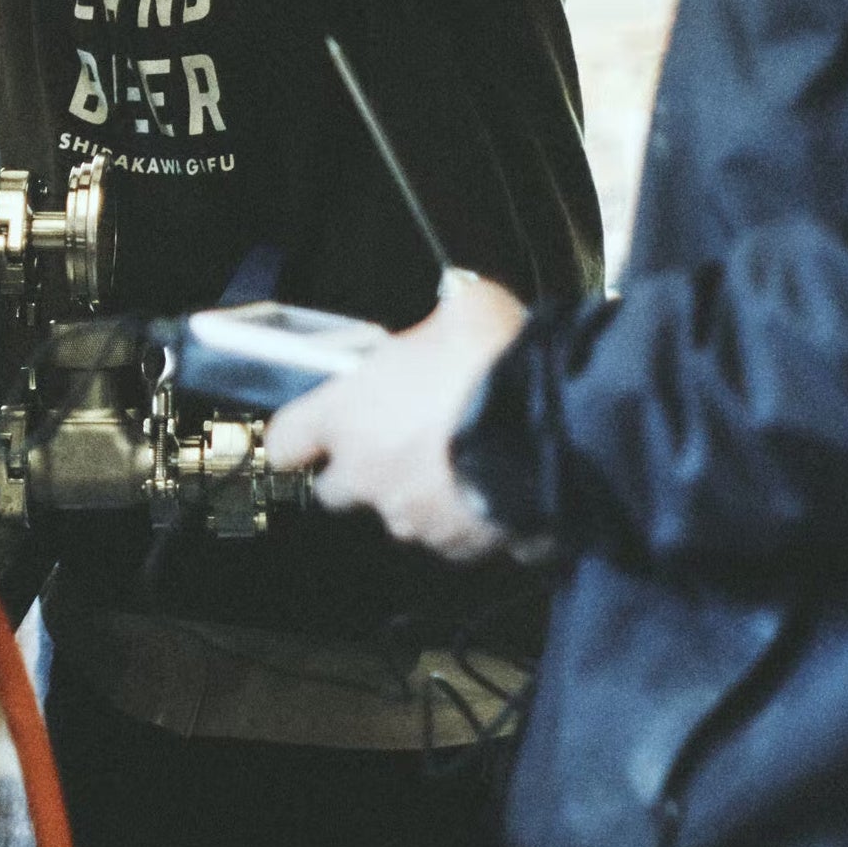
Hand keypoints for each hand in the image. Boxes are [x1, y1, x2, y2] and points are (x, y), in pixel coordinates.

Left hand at [265, 274, 533, 564]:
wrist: (561, 424)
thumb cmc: (500, 363)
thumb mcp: (466, 309)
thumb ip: (445, 314)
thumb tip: (462, 301)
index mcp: (348, 413)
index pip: (286, 441)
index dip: (300, 437)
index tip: (311, 434)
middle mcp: (369, 472)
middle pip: (335, 490)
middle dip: (361, 471)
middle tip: (398, 443)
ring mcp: (411, 515)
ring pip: (397, 513)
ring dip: (417, 493)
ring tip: (457, 462)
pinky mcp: (457, 545)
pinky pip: (449, 537)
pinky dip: (463, 519)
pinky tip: (490, 486)